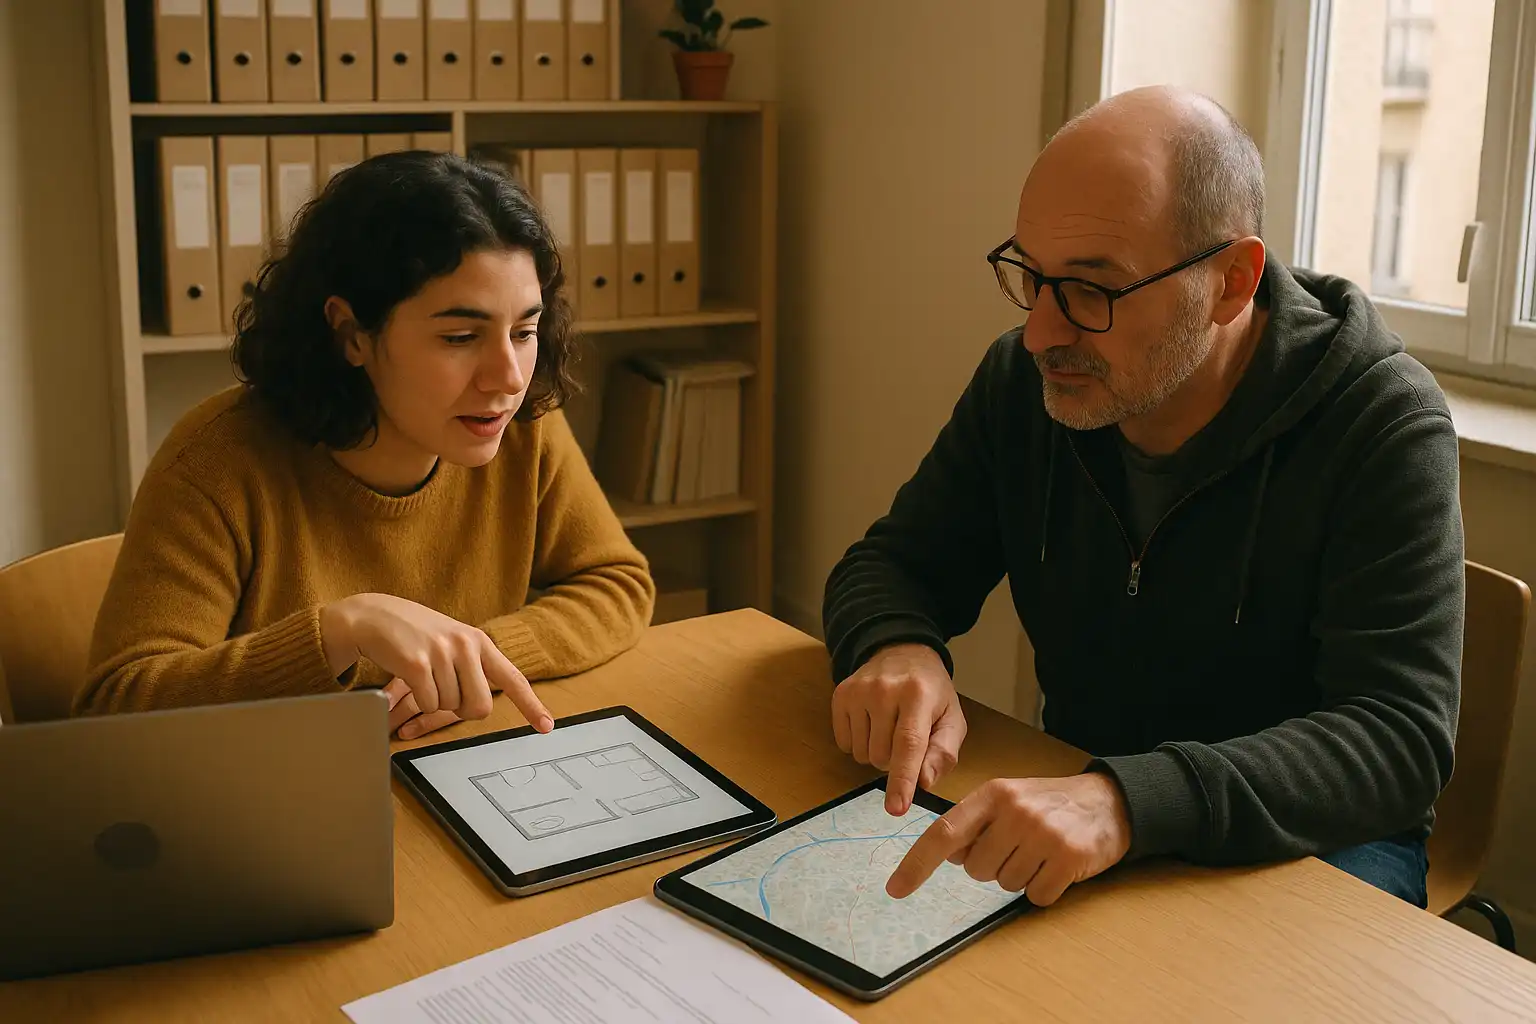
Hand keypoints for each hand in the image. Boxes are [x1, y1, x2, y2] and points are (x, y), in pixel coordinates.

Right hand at [320, 593, 551, 733]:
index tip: (547, 726)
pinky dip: (418, 701)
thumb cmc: (415, 634)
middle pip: (479, 707)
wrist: (374, 615)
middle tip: (443, 692)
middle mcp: (466, 645)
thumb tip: (481, 706)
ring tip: (422, 674)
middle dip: (461, 710)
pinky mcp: (417, 664)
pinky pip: (428, 704)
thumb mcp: (452, 640)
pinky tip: (410, 678)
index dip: (530, 705)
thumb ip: (473, 665)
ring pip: (449, 707)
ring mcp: (442, 653)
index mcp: (479, 642)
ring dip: (434, 701)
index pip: (512, 678)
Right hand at [832, 643, 966, 815]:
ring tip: (889, 726)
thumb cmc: (932, 692)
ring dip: (876, 751)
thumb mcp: (952, 719)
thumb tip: (923, 783)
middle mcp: (884, 690)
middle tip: (906, 736)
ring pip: (862, 754)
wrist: (903, 651)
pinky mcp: (840, 695)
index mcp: (918, 696)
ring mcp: (858, 691)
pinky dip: (859, 742)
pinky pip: (845, 744)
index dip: (902, 780)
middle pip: (882, 757)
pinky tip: (872, 722)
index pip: (908, 745)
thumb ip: (943, 753)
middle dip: (895, 760)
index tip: (896, 808)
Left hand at [886, 773, 1131, 906]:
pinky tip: (1057, 865)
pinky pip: (1036, 896)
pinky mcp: (1068, 857)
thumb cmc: (1048, 803)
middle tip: (1019, 845)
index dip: (917, 863)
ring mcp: (1043, 833)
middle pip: (976, 869)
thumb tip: (946, 855)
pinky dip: (1044, 888)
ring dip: (1020, 876)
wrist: (1108, 802)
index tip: (896, 888)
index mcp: (993, 794)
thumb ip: (976, 823)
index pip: (944, 833)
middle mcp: (1015, 811)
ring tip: (1041, 850)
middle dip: (992, 866)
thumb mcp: (1008, 799)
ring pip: (1005, 884)